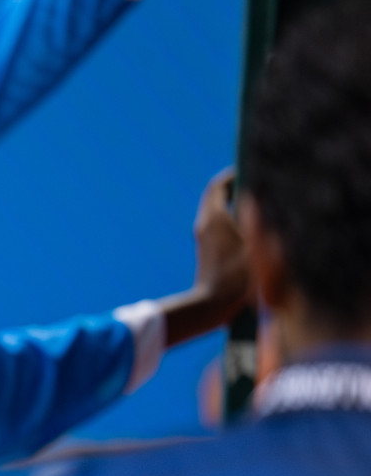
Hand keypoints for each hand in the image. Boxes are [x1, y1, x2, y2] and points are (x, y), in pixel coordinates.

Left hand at [192, 168, 251, 319]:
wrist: (212, 306)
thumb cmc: (238, 277)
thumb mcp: (260, 246)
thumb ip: (265, 221)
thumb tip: (271, 200)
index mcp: (215, 217)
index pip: (219, 185)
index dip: (234, 174)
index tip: (252, 168)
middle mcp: (204, 224)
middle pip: (216, 196)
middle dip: (235, 187)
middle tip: (257, 184)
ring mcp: (203, 239)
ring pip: (217, 212)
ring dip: (234, 204)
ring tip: (258, 204)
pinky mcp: (206, 252)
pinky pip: (218, 226)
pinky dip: (232, 220)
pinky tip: (252, 229)